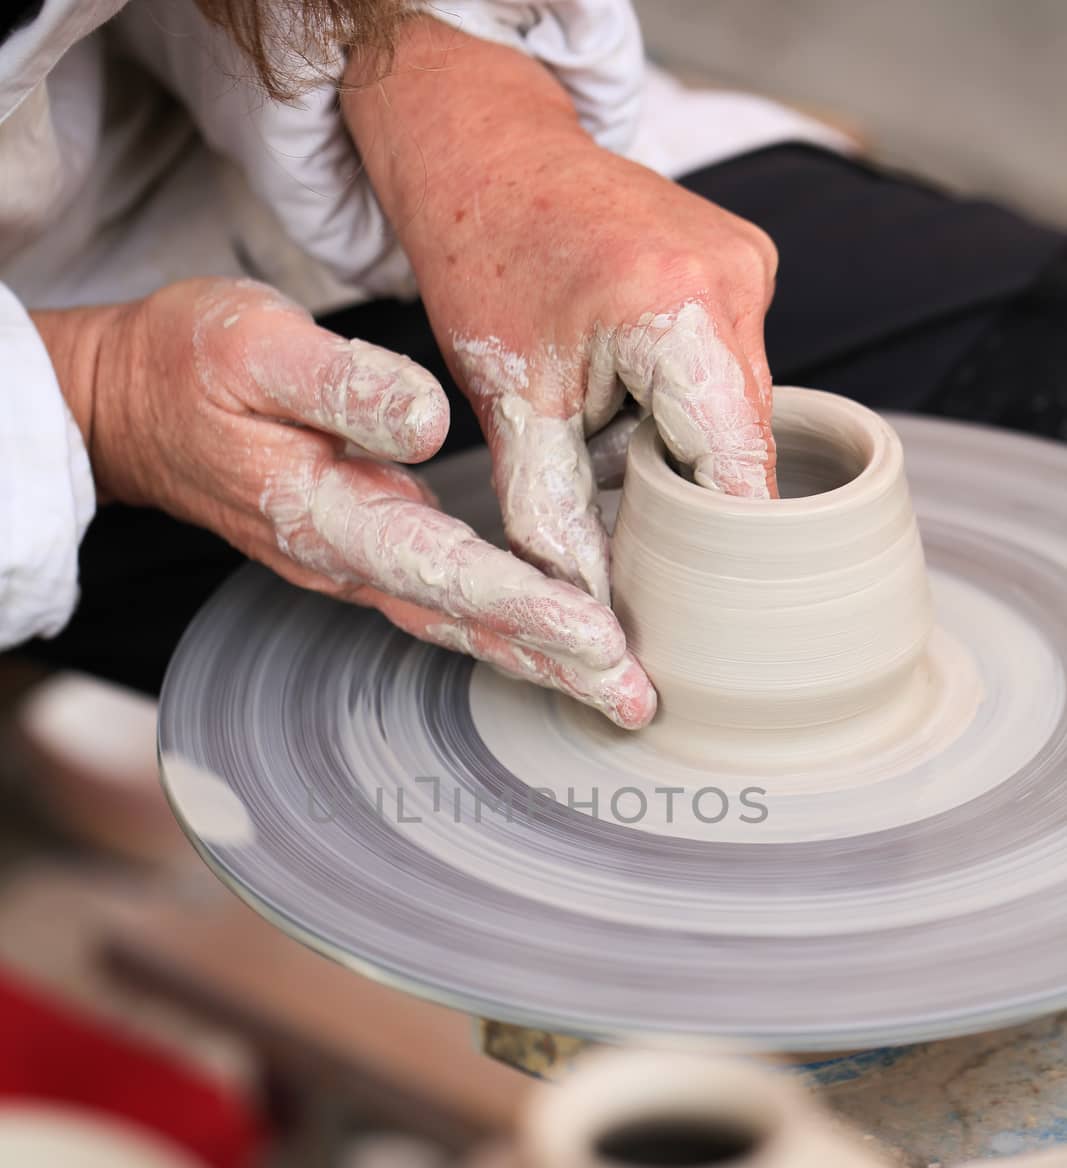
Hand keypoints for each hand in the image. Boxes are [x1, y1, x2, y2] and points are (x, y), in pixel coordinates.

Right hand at [40, 279, 653, 726]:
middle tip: (637, 701)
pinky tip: (557, 639)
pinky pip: (450, 602)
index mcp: (326, 513)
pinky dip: (508, 630)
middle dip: (554, 667)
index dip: (526, 606)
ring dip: (539, 662)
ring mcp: (355, 562)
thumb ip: (341, 384)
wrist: (134, 407)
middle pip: (465, 625)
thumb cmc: (192, 365)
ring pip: (461, 625)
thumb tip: (428, 423)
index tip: (599, 637)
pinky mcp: (367, 548)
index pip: (445, 571)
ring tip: (617, 690)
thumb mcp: (254, 345)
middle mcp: (346, 557)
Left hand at [345, 20, 777, 609]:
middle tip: (612, 506)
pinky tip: (620, 380)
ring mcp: (750, 264)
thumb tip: (588, 612)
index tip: (695, 599)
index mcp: (677, 310)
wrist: (483, 152)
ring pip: (737, 413)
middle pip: (741, 445)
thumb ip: (554, 517)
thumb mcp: (511, 405)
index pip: (734, 470)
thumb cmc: (482, 261)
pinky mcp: (744, 263)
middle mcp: (735, 279)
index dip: (718, 544)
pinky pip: (728, 371)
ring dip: (676, 446)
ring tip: (598, 417)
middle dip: (683, 493)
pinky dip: (677, 401)